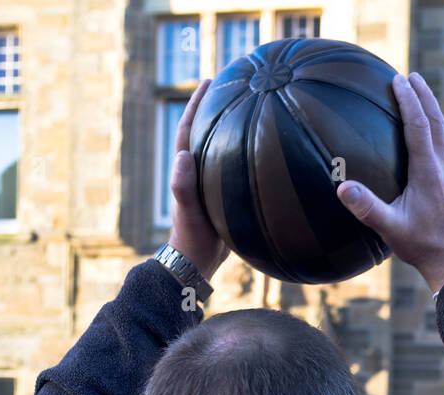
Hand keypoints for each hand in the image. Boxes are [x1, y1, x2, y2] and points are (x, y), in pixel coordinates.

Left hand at [167, 79, 228, 280]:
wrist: (198, 262)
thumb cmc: (192, 237)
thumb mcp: (188, 210)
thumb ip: (182, 185)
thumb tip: (182, 155)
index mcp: (187, 169)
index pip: (189, 128)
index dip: (197, 104)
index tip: (208, 81)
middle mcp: (196, 171)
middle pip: (205, 131)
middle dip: (214, 108)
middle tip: (229, 85)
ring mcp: (208, 182)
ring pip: (219, 147)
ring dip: (228, 128)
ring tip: (246, 109)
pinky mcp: (221, 195)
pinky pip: (232, 165)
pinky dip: (242, 152)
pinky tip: (260, 151)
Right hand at [335, 73, 443, 294]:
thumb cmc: (419, 245)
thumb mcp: (389, 228)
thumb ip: (366, 208)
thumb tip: (341, 189)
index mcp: (428, 171)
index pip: (419, 126)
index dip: (408, 101)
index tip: (398, 80)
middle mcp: (443, 167)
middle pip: (436, 122)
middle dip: (423, 96)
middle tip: (411, 76)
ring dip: (432, 109)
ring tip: (422, 93)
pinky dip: (436, 128)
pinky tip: (429, 131)